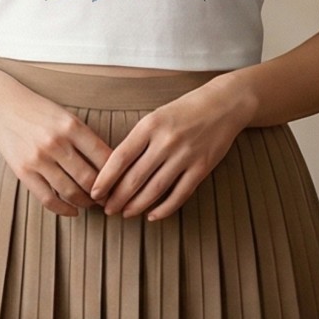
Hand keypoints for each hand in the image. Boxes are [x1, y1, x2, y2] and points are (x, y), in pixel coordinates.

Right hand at [0, 81, 112, 216]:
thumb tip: (110, 164)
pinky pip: (48, 199)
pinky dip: (63, 210)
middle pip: (89, 178)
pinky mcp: (24, 172)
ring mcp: (38, 159)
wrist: (4, 106)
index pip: (103, 156)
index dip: (116, 173)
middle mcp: (56, 142)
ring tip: (92, 203)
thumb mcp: (66, 116)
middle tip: (110, 198)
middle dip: (103, 193)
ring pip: (70, 192)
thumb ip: (85, 138)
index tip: (121, 181)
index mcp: (71, 126)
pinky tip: (73, 211)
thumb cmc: (40, 111)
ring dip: (85, 202)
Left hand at [91, 75, 254, 221]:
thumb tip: (117, 167)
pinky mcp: (201, 168)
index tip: (94, 192)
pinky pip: (179, 194)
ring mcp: (185, 156)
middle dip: (118, 197)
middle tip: (107, 209)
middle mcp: (166, 141)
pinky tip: (152, 215)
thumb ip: (140, 139)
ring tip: (125, 213)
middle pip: (135, 177)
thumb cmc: (185, 109)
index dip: (105, 178)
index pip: (120, 157)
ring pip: (154, 189)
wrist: (224, 104)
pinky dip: (164, 208)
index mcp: (151, 125)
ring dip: (137, 205)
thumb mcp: (158, 116)